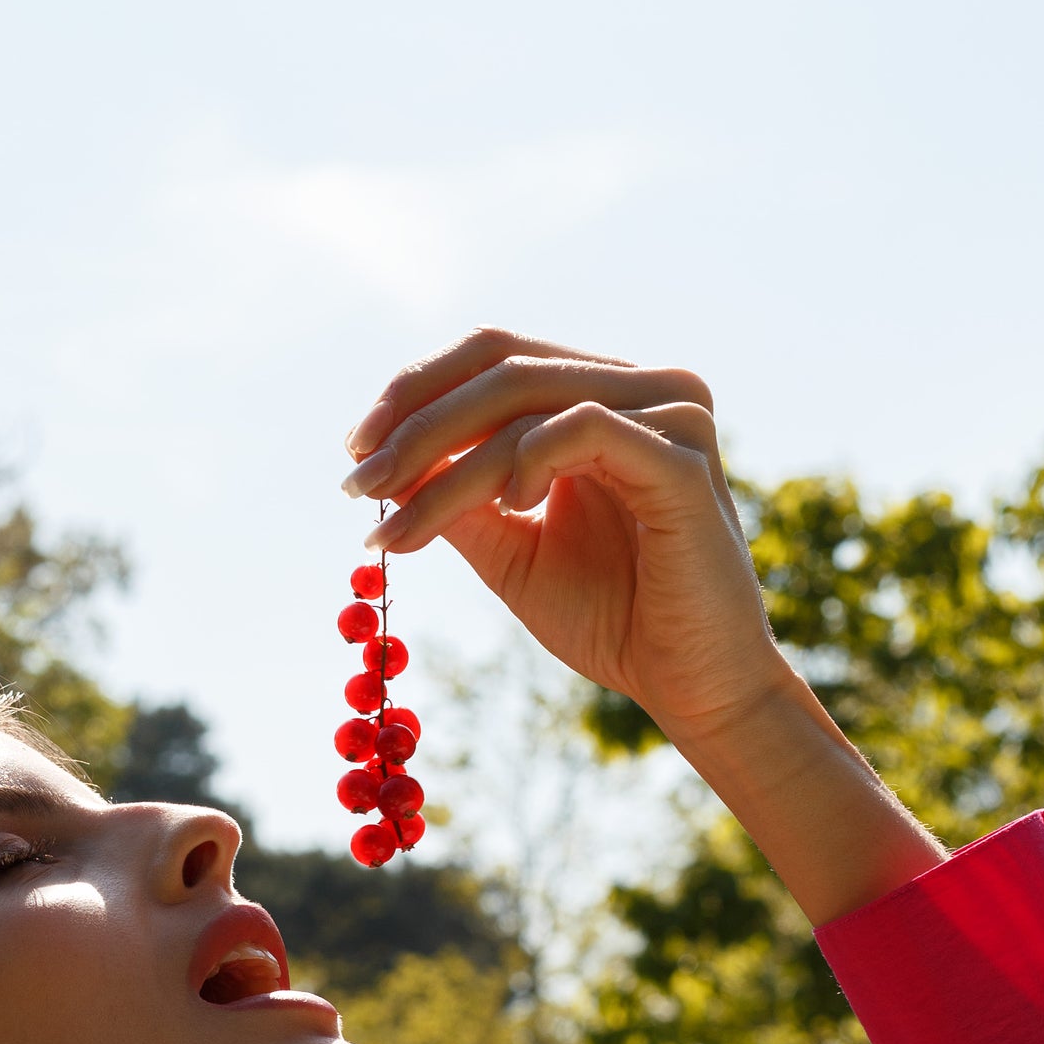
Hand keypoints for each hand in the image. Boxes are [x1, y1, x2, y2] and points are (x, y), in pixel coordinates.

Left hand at [342, 327, 947, 924]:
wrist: (689, 686)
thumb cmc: (610, 618)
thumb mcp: (511, 551)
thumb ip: (459, 500)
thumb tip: (383, 462)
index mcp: (605, 394)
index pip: (496, 358)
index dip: (416, 391)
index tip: (354, 451)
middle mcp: (644, 386)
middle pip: (503, 367)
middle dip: (415, 424)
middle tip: (358, 483)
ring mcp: (671, 414)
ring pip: (530, 403)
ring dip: (447, 461)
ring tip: (397, 520)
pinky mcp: (683, 459)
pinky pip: (584, 429)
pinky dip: (524, 462)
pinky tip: (499, 509)